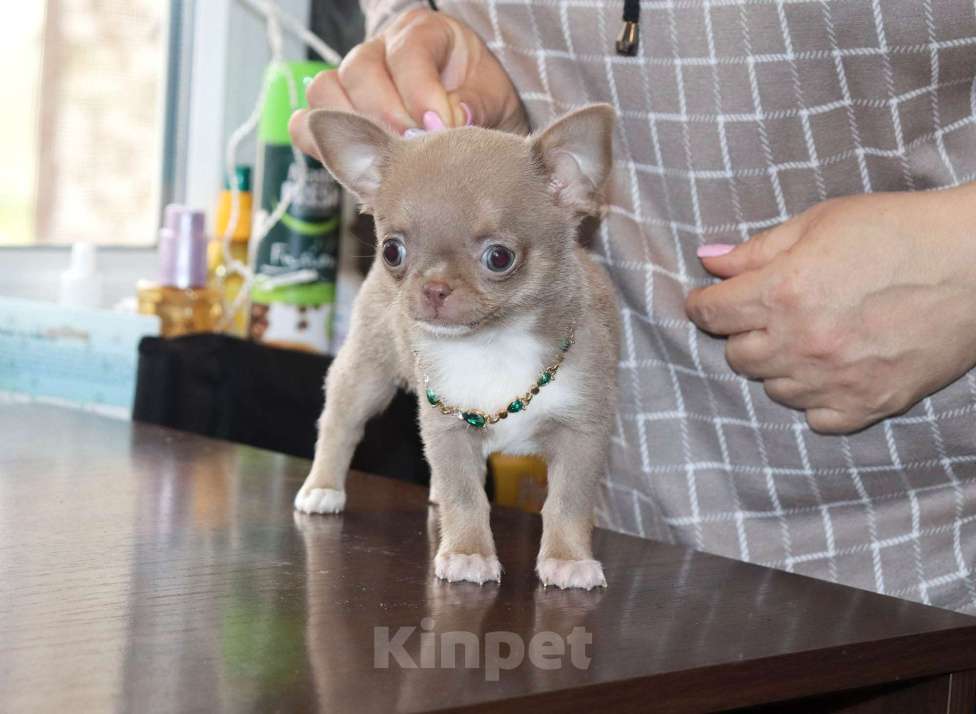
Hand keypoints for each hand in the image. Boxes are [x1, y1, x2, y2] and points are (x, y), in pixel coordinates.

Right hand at [289, 6, 526, 153]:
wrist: (467, 113)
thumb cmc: (478, 99)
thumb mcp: (492, 97)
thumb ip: (477, 104)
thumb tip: (457, 119)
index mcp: (421, 32)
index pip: (407, 53)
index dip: (421, 94)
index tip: (440, 127)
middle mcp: (378, 49)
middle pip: (359, 72)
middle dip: (389, 117)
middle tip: (416, 147)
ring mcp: (349, 80)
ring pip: (325, 92)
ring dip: (355, 131)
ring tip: (390, 159)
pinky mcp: (333, 115)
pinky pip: (304, 125)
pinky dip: (320, 146)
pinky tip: (358, 168)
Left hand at [686, 186, 975, 433]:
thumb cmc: (897, 230)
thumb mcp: (819, 222)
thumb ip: (756, 250)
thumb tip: (708, 262)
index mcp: (783, 292)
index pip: (710, 315)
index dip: (703, 305)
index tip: (709, 301)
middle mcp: (802, 342)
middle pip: (736, 356)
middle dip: (742, 333)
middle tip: (767, 314)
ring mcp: (835, 379)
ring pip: (773, 388)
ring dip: (777, 365)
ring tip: (807, 337)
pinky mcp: (870, 402)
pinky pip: (816, 418)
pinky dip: (815, 398)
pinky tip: (829, 371)